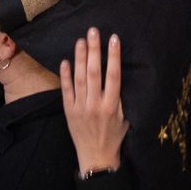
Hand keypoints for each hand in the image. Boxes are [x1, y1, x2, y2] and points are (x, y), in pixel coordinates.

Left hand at [60, 27, 127, 175]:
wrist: (96, 158)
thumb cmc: (114, 136)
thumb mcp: (125, 118)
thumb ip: (121, 97)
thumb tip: (118, 72)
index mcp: (112, 106)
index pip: (114, 76)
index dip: (114, 56)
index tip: (114, 39)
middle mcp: (96, 105)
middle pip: (94, 73)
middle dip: (94, 50)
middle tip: (93, 31)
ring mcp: (80, 108)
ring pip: (79, 78)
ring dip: (79, 58)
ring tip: (81, 41)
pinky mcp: (69, 112)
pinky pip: (66, 91)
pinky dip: (65, 75)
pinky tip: (65, 61)